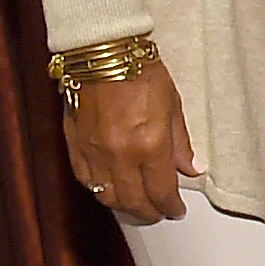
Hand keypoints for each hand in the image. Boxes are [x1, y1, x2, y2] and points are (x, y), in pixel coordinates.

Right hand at [64, 61, 194, 224]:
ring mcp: (94, 152)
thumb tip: (190, 169)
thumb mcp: (173, 105)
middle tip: (158, 213)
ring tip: (135, 205)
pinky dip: (99, 189)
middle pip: (133, 200)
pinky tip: (109, 189)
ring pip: (106, 195)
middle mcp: (120, 155)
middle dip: (148, 212)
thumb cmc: (141, 71)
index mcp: (149, 145)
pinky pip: (85, 179)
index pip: (161, 191)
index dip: (170, 206)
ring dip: (123, 205)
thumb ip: (180, 143)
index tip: (176, 210)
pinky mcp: (74, 144)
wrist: (103, 52)